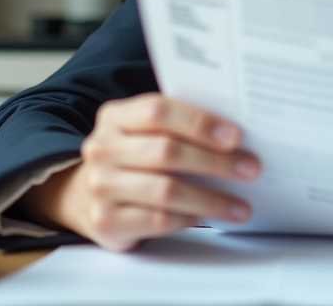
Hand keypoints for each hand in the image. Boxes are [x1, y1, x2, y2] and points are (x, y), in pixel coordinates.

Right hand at [17, 93, 260, 251]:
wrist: (82, 195)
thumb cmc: (131, 157)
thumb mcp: (143, 131)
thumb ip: (177, 125)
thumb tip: (235, 135)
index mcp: (115, 117)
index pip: (158, 111)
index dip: (199, 122)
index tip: (235, 136)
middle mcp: (103, 149)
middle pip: (167, 152)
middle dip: (215, 162)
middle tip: (250, 169)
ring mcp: (101, 186)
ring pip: (166, 191)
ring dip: (210, 199)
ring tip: (240, 205)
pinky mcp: (107, 221)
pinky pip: (157, 220)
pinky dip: (188, 218)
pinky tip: (206, 216)